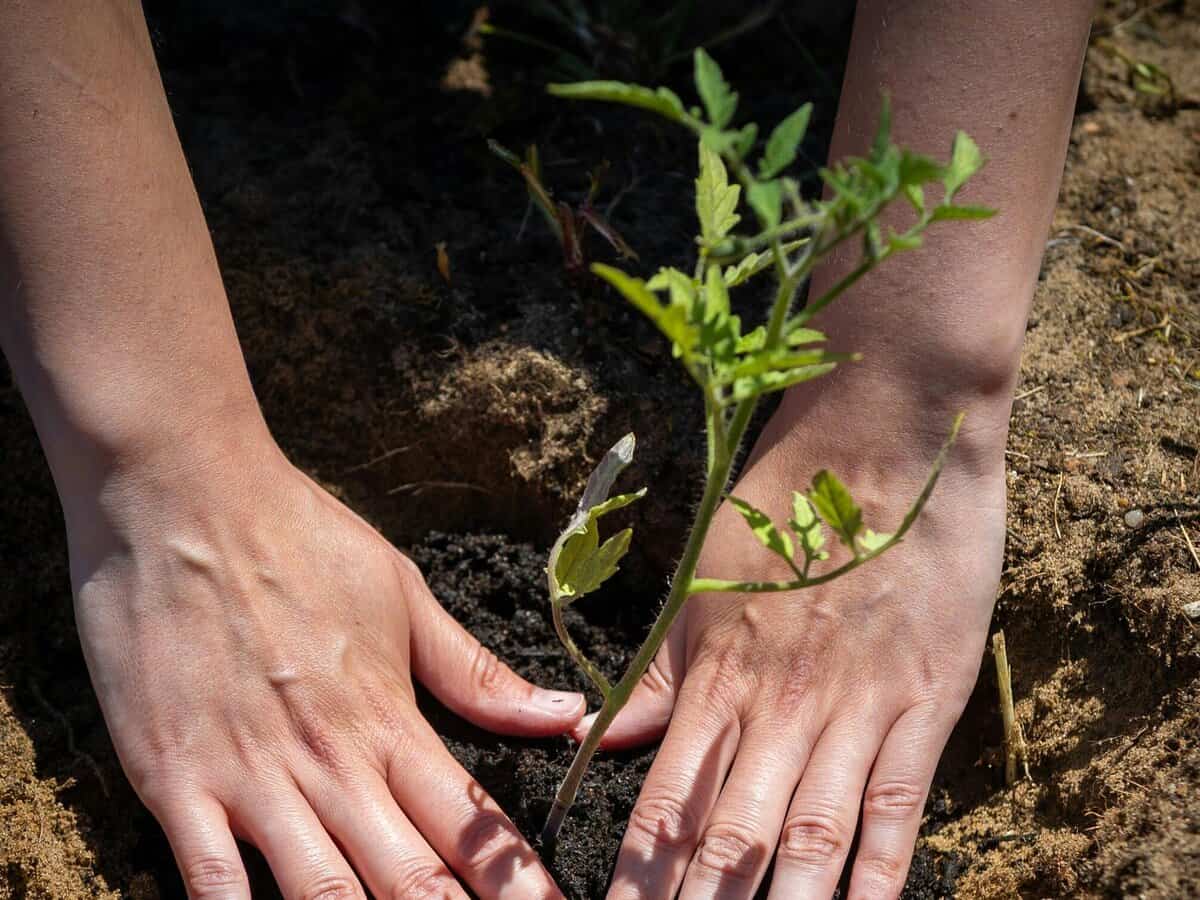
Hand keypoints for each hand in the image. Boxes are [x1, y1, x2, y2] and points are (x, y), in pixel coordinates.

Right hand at [68, 437, 583, 899]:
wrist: (184, 497)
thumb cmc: (299, 539)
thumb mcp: (403, 595)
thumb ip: (476, 672)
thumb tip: (565, 712)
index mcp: (391, 718)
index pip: (472, 822)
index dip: (518, 881)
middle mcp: (332, 762)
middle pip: (412, 879)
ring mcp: (252, 778)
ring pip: (324, 895)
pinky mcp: (175, 783)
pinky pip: (210, 884)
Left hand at [578, 413, 1005, 898]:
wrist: (886, 439)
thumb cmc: (783, 503)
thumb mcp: (702, 578)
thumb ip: (657, 673)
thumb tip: (594, 737)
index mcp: (717, 672)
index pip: (667, 800)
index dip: (639, 873)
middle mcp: (780, 702)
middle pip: (730, 835)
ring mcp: (857, 706)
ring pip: (810, 835)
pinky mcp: (926, 703)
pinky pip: (898, 806)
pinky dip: (879, 875)